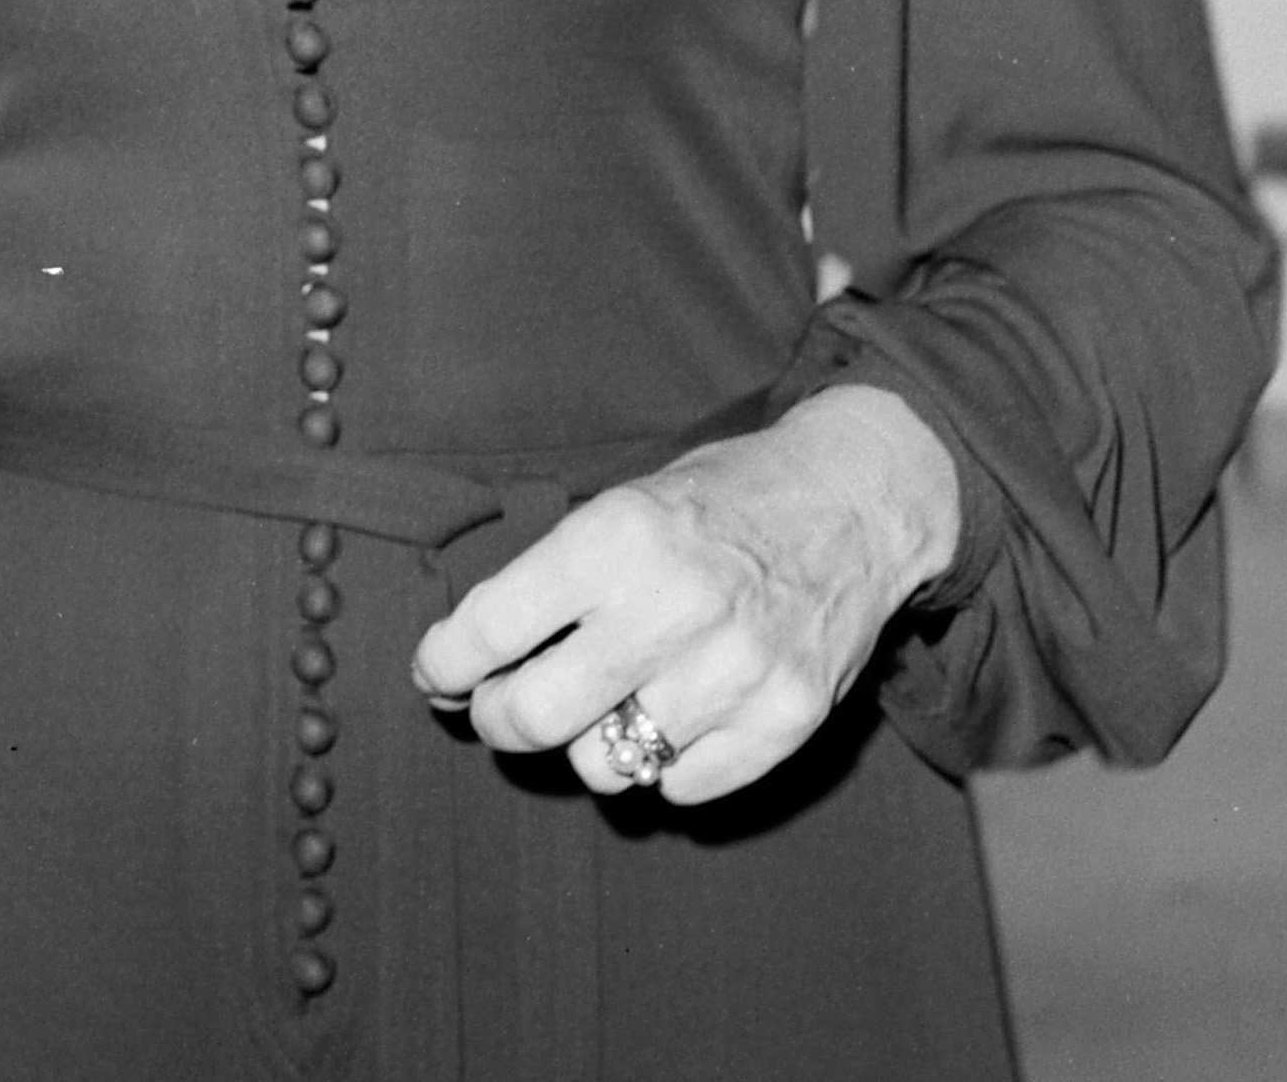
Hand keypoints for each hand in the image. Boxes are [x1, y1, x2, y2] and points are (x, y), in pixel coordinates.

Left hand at [411, 383, 960, 807]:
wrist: (851, 502)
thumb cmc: (720, 500)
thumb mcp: (626, 501)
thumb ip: (556, 578)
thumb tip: (469, 658)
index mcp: (617, 537)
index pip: (492, 626)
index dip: (445, 662)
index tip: (435, 674)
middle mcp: (671, 608)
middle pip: (535, 714)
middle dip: (498, 718)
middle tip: (499, 708)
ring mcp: (733, 673)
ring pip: (605, 765)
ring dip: (587, 743)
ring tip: (601, 704)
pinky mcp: (785, 722)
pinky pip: (682, 787)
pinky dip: (663, 763)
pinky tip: (670, 717)